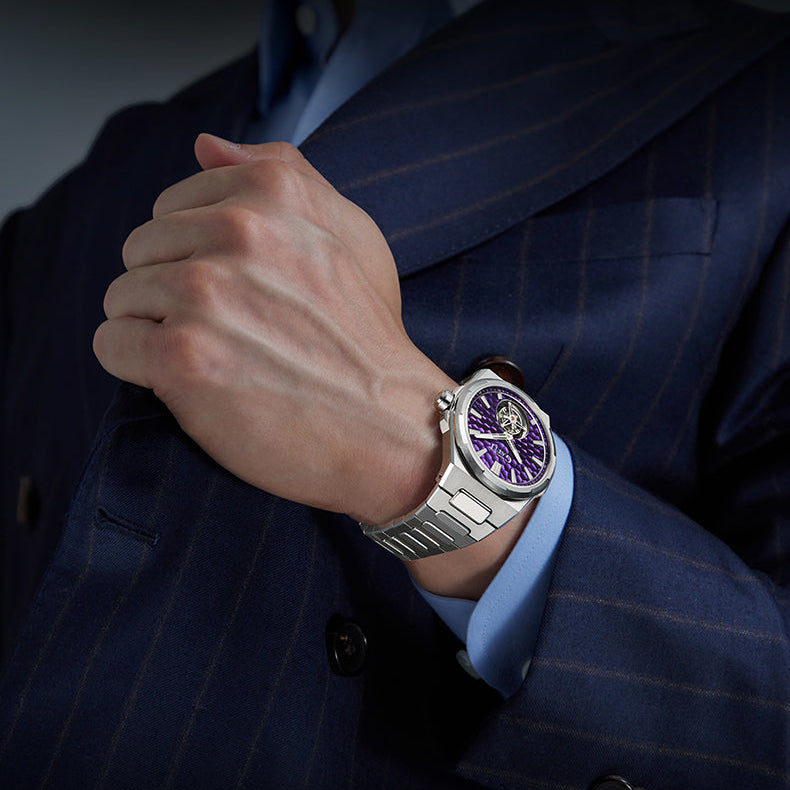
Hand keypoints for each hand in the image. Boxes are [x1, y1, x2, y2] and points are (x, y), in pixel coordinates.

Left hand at [94, 134, 453, 525]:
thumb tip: (203, 145)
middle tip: (228, 332)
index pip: (171, 208)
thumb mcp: (352, 234)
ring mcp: (205, 294)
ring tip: (215, 357)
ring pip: (122, 297)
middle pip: (141, 250)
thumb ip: (285, 173)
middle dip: (171, 291)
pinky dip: (138, 367)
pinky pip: (112, 344)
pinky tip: (189, 381)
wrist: (387, 426)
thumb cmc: (367, 337)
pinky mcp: (181, 357)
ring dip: (156, 330)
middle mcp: (236, 231)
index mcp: (272, 192)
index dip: (195, 257)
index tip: (237, 294)